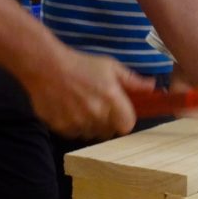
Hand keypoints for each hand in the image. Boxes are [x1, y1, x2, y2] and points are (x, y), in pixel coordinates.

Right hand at [25, 47, 152, 137]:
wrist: (45, 66)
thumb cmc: (81, 64)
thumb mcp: (110, 67)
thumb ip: (132, 81)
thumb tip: (152, 86)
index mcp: (111, 98)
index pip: (127, 125)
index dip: (124, 119)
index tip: (119, 112)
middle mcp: (96, 114)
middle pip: (109, 132)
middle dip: (107, 122)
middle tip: (98, 107)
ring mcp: (77, 123)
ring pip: (91, 134)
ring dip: (90, 125)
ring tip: (81, 107)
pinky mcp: (61, 128)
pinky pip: (73, 133)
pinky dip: (73, 126)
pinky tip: (68, 109)